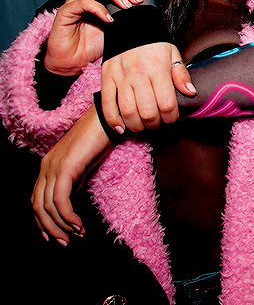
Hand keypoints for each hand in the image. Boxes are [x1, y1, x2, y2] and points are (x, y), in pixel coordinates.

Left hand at [31, 106, 111, 244]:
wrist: (108, 118)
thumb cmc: (100, 138)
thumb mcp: (83, 164)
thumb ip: (73, 182)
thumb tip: (69, 203)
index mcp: (48, 164)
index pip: (36, 199)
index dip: (43, 221)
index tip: (55, 236)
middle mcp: (46, 166)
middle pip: (38, 206)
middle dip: (50, 229)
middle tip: (65, 243)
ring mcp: (53, 166)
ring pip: (48, 206)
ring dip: (60, 226)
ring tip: (75, 235)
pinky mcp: (65, 167)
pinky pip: (60, 199)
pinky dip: (68, 216)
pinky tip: (78, 224)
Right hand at [45, 0, 142, 75]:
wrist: (73, 61)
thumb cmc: (92, 44)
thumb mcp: (114, 26)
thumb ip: (123, 13)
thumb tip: (141, 6)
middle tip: (135, 0)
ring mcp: (73, 2)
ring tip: (126, 7)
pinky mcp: (65, 12)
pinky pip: (84, 3)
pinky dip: (100, 9)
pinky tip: (109, 20)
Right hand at [101, 42, 195, 131]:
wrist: (130, 24)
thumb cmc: (154, 42)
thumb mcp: (172, 53)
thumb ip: (181, 74)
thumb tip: (190, 92)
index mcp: (158, 68)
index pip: (167, 104)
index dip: (171, 117)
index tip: (171, 117)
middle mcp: (139, 73)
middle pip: (147, 112)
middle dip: (154, 124)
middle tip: (157, 122)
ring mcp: (121, 76)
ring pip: (127, 111)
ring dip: (136, 125)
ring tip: (142, 125)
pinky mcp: (107, 77)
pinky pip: (107, 104)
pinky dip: (113, 120)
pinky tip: (121, 127)